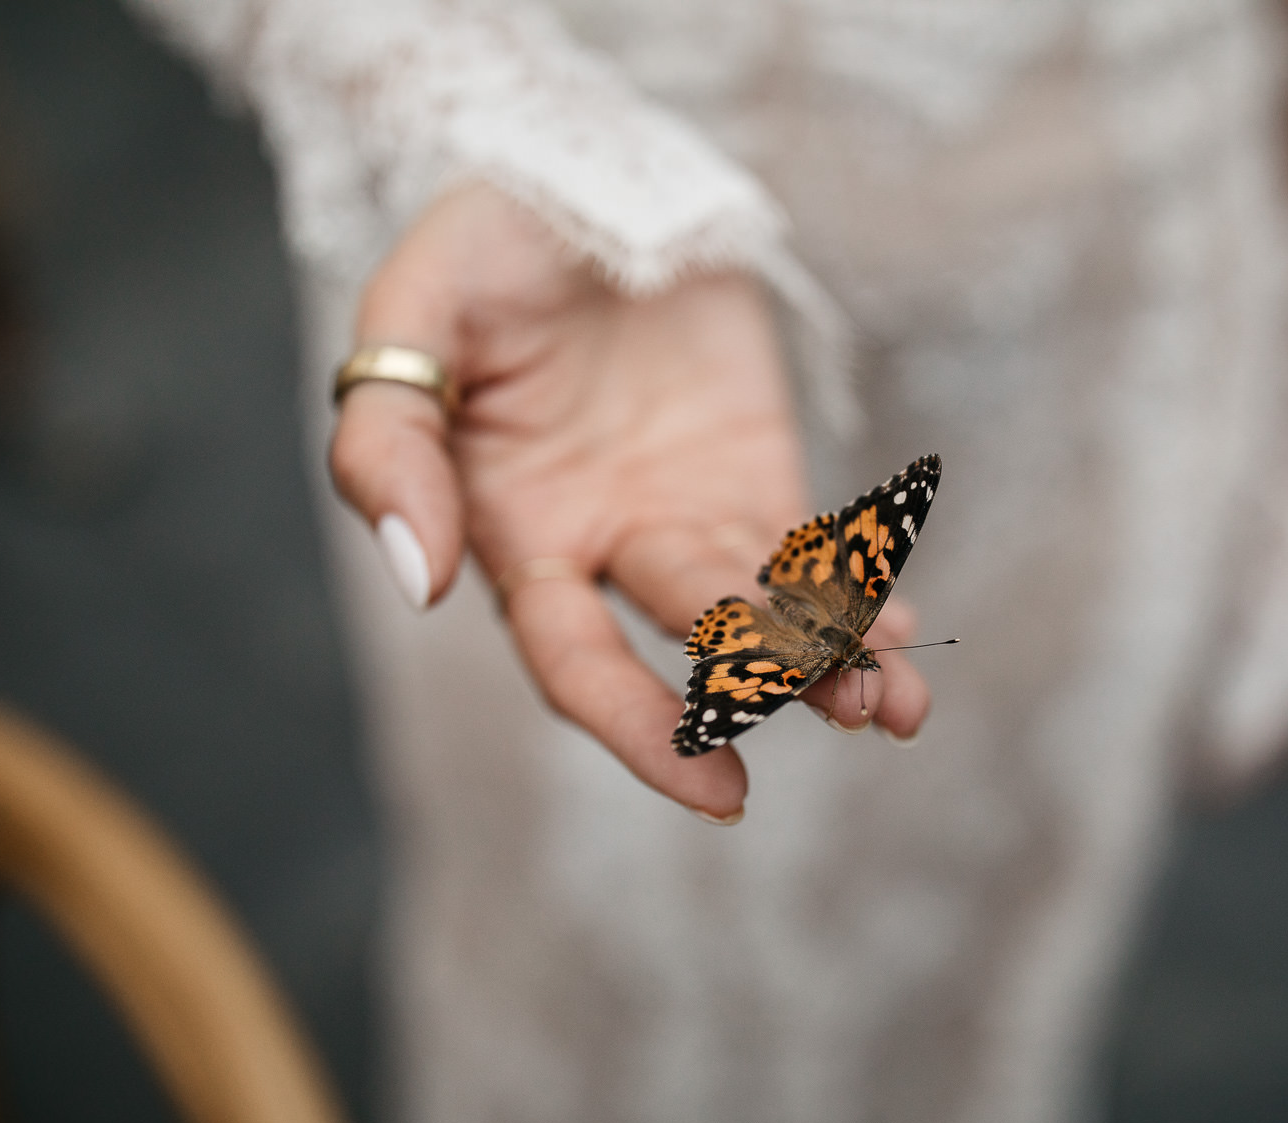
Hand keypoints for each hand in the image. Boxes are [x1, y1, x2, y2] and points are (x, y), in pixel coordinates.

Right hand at [328, 184, 931, 820]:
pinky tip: (900, 634)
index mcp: (520, 535)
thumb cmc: (480, 245)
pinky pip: (811, 558)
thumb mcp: (411, 317)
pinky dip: (857, 597)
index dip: (638, 729)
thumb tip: (421, 580)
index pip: (576, 661)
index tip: (716, 790)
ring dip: (835, 662)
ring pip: (767, 615)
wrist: (577, 168)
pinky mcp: (756, 476)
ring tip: (899, 699)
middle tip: (849, 702)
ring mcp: (690, 514)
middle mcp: (609, 546)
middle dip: (771, 677)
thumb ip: (388, 442)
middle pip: (695, 641)